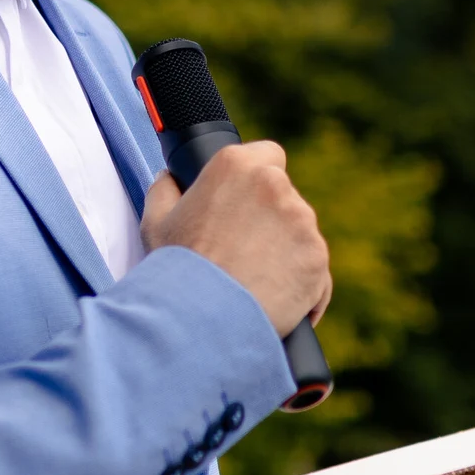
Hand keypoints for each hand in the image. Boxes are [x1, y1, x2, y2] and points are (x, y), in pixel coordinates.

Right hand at [142, 144, 331, 339]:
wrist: (199, 319)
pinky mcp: (317, 259)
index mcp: (236, 166)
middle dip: (272, 222)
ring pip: (301, 234)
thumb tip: (170, 177)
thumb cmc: (177, 270)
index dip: (259, 180)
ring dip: (287, 253)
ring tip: (256, 283)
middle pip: (286, 198)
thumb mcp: (156, 222)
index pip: (268, 154)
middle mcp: (275, 185)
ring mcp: (301, 222)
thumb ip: (165, 189)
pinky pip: (315, 271)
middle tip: (244, 252)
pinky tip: (277, 302)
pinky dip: (302, 286)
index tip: (249, 202)